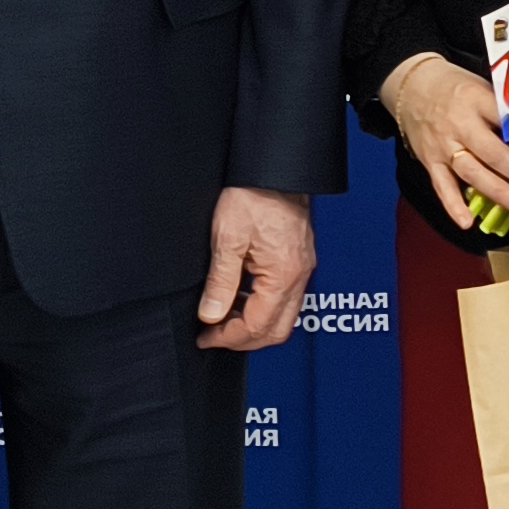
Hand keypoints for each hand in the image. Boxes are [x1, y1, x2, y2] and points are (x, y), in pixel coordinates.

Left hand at [198, 186, 313, 350]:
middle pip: (276, 331)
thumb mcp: (227, 240)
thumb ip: (220, 283)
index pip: (257, 326)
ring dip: (254, 324)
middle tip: (215, 337)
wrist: (274, 169)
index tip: (206, 337)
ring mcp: (302, 269)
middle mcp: (299, 277)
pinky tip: (240, 299)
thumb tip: (210, 316)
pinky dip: (262, 306)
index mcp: (283, 276)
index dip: (228, 337)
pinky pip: (285, 297)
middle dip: (244, 340)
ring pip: (282, 317)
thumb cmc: (254, 195)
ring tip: (223, 318)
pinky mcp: (298, 260)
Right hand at [383, 55, 508, 234]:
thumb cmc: (455, 87)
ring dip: (498, 191)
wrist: (412, 86)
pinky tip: (467, 222)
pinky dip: (453, 205)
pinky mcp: (430, 161)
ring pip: (472, 172)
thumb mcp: (482, 86)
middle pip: (493, 152)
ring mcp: (443, 145)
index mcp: (476, 100)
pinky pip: (442, 185)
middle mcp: (459, 124)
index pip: (508, 121)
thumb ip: (507, 108)